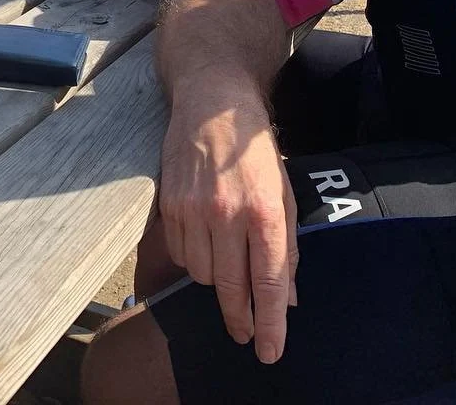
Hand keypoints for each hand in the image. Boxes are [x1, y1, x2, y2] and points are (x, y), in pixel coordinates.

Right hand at [159, 94, 296, 363]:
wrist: (213, 104)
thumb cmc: (255, 151)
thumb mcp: (284, 194)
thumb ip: (286, 247)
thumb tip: (286, 297)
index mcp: (265, 211)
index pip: (267, 283)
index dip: (269, 324)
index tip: (269, 351)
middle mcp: (228, 213)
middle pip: (229, 287)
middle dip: (239, 318)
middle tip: (245, 335)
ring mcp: (193, 209)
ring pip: (200, 274)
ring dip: (214, 281)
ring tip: (225, 267)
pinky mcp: (169, 204)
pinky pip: (178, 252)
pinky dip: (191, 258)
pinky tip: (203, 243)